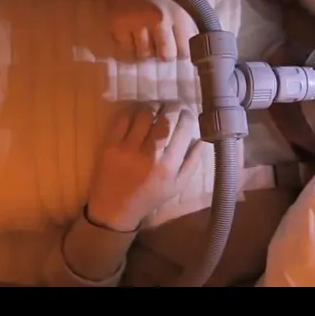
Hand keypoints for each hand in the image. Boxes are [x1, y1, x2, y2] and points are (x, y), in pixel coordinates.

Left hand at [88, 104, 203, 231]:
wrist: (115, 209)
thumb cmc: (151, 196)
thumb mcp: (178, 185)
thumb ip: (193, 161)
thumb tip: (203, 137)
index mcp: (169, 164)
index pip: (184, 127)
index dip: (188, 115)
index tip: (187, 114)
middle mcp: (151, 154)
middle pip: (167, 116)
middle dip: (173, 107)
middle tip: (174, 107)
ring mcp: (128, 148)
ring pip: (145, 113)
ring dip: (154, 107)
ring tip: (156, 110)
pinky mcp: (111, 145)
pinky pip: (124, 118)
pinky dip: (134, 112)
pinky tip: (139, 116)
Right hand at [107, 0, 196, 60]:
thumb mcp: (178, 1)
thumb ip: (185, 24)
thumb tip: (192, 48)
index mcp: (178, 12)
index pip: (185, 50)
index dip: (180, 51)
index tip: (176, 47)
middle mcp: (159, 19)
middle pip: (166, 55)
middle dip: (163, 53)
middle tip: (159, 46)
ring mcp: (137, 23)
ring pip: (144, 55)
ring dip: (145, 50)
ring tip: (144, 39)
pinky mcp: (118, 25)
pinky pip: (125, 49)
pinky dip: (128, 46)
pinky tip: (130, 36)